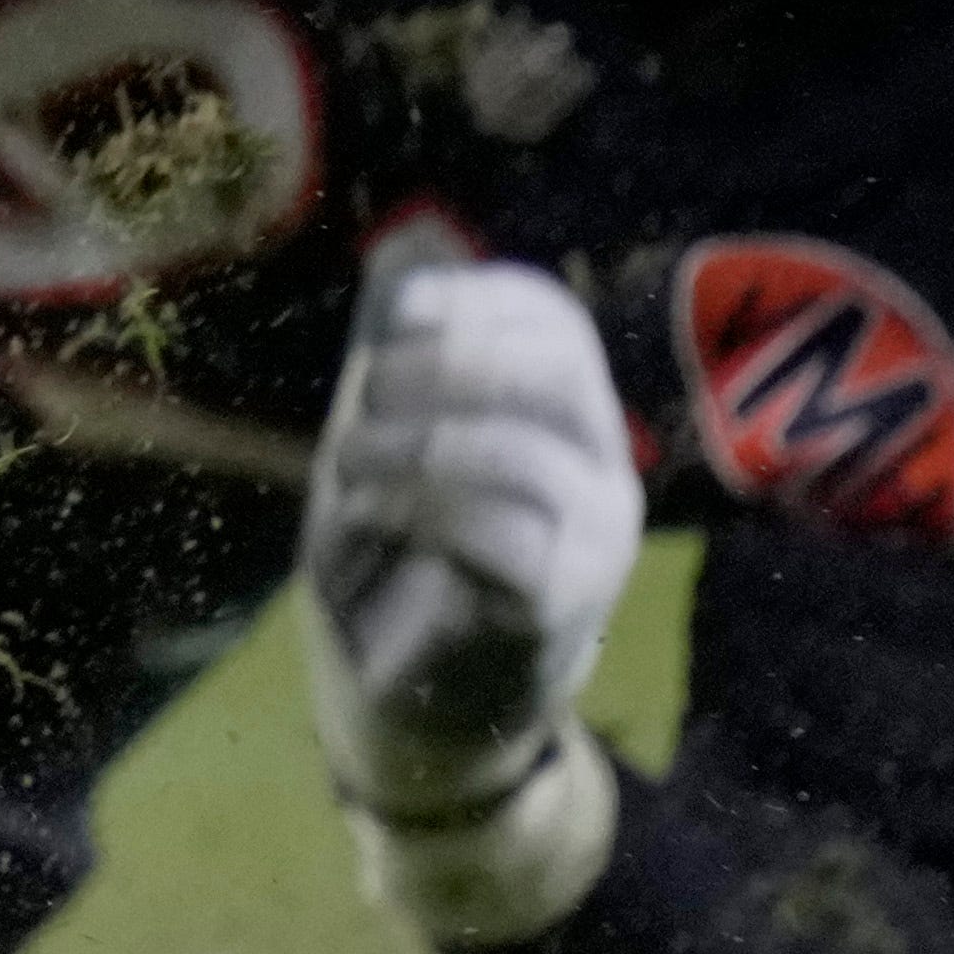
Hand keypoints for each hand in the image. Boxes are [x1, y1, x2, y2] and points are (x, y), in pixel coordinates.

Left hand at [302, 246, 640, 944]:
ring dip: (413, 446)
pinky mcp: (556, 609)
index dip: (467, 300)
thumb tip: (405, 252)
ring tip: (352, 467)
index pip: (550, 319)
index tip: (392, 321)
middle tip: (366, 400)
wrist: (416, 701)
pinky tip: (371, 519)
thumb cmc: (399, 561)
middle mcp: (601, 472)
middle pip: (547, 370)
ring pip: (522, 454)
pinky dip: (420, 513)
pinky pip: (505, 537)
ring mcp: (591, 544)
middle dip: (440, 365)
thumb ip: (403, 361)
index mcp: (565, 417)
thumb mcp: (390, 443)